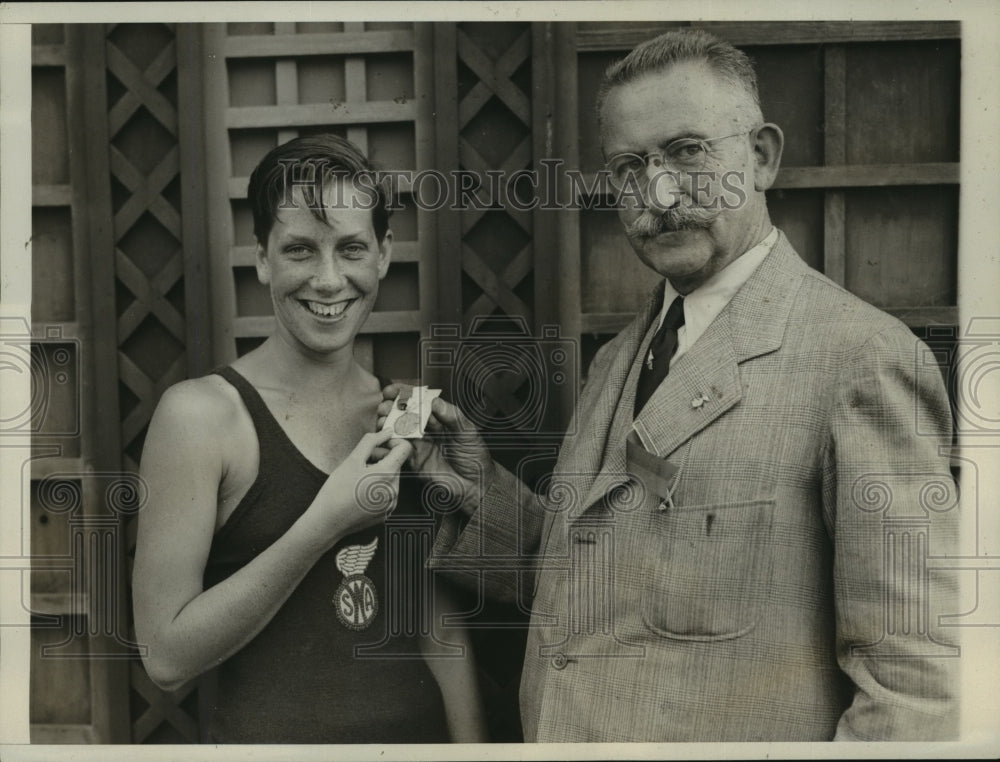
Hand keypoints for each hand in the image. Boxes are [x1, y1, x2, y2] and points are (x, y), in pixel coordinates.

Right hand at [304, 428, 412, 545]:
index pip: (404, 449)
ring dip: (378, 473)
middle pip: (396, 464)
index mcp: (388, 474)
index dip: (392, 442)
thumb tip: (386, 432)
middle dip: (381, 458)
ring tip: (357, 478)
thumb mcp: (352, 460)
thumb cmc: (337, 490)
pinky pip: (387, 493)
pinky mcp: (385, 513)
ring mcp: (391, 504)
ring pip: (391, 478)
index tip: (378, 444)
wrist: (327, 522)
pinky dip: (377, 487)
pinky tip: (360, 491)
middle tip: (360, 462)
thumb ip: (371, 442)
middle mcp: (394, 490)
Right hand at [378, 384, 494, 515]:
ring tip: (384, 420)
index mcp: (439, 418)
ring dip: (387, 423)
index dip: (404, 394)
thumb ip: (451, 415)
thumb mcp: (467, 431)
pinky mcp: (414, 460)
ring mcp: (419, 444)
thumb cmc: (474, 455)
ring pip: (397, 430)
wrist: (475, 483)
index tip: (393, 390)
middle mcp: (426, 429)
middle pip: (403, 414)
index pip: (419, 401)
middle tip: (386, 406)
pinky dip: (391, 442)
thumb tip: (434, 401)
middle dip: (391, 407)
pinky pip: (399, 449)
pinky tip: (390, 437)